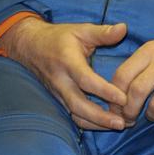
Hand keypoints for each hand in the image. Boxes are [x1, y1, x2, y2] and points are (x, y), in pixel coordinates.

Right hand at [0, 17, 129, 129]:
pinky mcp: (58, 100)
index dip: (105, 91)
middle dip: (100, 117)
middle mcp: (61, 81)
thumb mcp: (81, 30)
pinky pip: (72, 115)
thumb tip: (124, 28)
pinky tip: (105, 124)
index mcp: (68, 62)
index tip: (124, 98)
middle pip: (79, 105)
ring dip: (96, 124)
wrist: (30, 46)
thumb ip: (103, 32)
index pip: (86, 80)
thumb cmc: (59, 37)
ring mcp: (58, 93)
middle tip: (122, 123)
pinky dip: (89, 122)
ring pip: (75, 115)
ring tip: (119, 126)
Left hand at [110, 28, 153, 123]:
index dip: (115, 96)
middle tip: (129, 119)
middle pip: (137, 92)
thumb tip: (117, 95)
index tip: (115, 107)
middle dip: (129, 111)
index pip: (122, 75)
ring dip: (150, 115)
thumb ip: (137, 68)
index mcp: (150, 51)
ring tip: (152, 114)